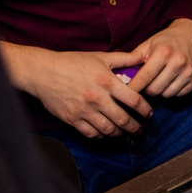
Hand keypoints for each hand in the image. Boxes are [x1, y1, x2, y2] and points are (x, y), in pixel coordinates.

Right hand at [0, 42, 153, 137]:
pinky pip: (90, 133)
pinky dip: (100, 135)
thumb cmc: (71, 62)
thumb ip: (123, 59)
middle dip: (134, 127)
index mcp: (107, 82)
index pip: (133, 100)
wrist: (42, 72)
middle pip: (123, 119)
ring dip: (119, 133)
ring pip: (108, 129)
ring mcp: (84, 110)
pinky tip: (104, 133)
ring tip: (123, 132)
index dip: (144, 109)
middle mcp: (97, 98)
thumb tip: (142, 58)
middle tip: (139, 129)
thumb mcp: (100, 57)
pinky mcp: (71, 119)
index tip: (149, 113)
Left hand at [127, 19, 191, 97]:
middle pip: (155, 89)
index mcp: (163, 53)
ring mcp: (190, 71)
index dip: (133, 87)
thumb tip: (119, 73)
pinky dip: (174, 90)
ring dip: (161, 91)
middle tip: (146, 84)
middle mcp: (178, 63)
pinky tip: (171, 82)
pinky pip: (180, 93)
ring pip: (168, 94)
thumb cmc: (168, 39)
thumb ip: (134, 58)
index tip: (126, 92)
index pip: (144, 78)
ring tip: (159, 82)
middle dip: (147, 90)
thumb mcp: (149, 43)